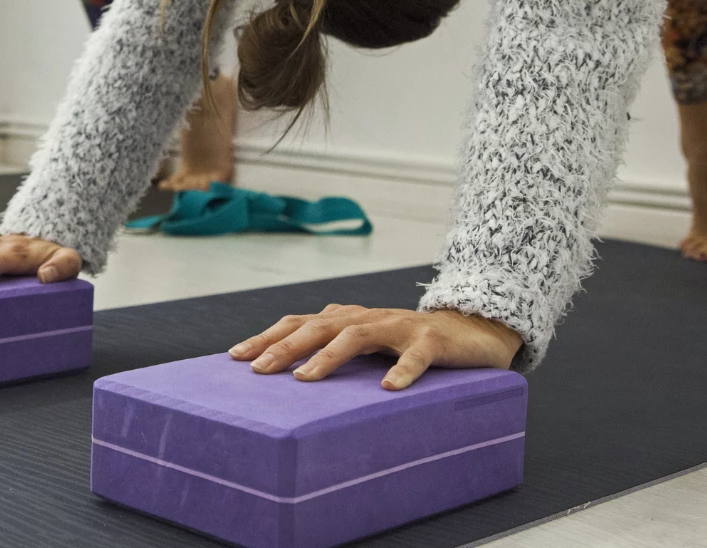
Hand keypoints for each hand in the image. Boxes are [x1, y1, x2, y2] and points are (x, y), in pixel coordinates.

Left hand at [229, 305, 523, 389]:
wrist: (471, 329)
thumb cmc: (409, 341)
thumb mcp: (366, 343)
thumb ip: (334, 348)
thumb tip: (289, 372)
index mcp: (347, 319)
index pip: (298, 323)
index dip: (267, 337)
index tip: (235, 357)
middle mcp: (366, 318)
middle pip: (318, 326)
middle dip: (285, 347)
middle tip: (258, 369)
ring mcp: (398, 326)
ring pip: (357, 336)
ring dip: (328, 356)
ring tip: (305, 379)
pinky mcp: (431, 340)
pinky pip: (415, 356)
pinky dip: (402, 371)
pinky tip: (388, 389)